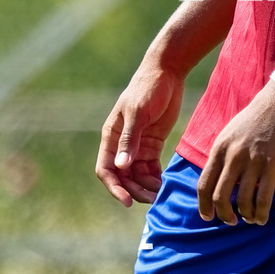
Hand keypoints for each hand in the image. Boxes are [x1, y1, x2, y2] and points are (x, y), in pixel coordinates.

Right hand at [96, 63, 183, 206]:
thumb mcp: (138, 112)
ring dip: (146, 187)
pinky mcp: (152, 143)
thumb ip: (129, 139)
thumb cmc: (148, 88)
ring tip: (160, 194)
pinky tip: (164, 184)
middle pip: (123, 177)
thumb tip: (121, 167)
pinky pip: (151, 168)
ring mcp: (137, 145)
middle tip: (151, 200)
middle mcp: (122, 144)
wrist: (168, 72)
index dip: (114, 187)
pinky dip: (155, 178)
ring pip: (137, 175)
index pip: (106, 169)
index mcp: (111, 136)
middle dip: (134, 190)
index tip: (127, 201)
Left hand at [196, 82, 274, 225]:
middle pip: (220, 197)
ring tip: (250, 217)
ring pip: (242, 202)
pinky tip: (262, 217)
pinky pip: (262, 199)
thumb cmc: (258, 116)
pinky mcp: (272, 165)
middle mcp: (233, 156)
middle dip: (224, 215)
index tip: (209, 216)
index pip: (204, 184)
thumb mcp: (232, 132)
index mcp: (220, 147)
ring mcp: (253, 161)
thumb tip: (219, 179)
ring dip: (245, 215)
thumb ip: (224, 154)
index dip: (204, 206)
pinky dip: (260, 213)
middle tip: (231, 220)